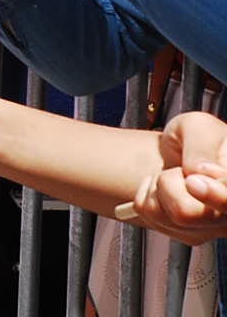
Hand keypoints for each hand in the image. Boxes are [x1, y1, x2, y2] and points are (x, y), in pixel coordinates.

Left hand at [126, 112, 226, 244]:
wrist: (184, 152)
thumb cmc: (197, 138)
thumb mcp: (197, 127)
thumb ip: (201, 147)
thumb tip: (202, 173)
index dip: (216, 196)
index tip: (192, 181)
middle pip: (188, 212)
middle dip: (169, 182)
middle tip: (179, 170)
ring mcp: (215, 228)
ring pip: (167, 216)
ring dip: (157, 189)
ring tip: (174, 176)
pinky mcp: (192, 235)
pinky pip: (152, 218)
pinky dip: (147, 197)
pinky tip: (164, 189)